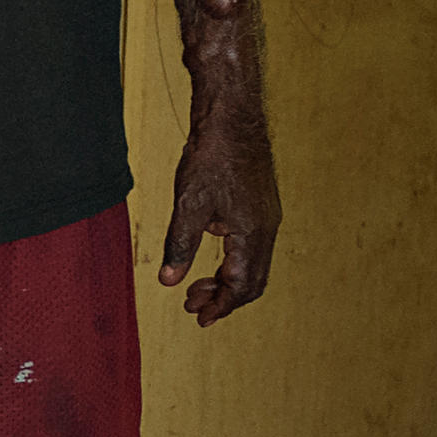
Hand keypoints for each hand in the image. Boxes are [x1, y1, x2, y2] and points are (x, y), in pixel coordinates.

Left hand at [158, 109, 277, 322]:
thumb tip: (169, 282)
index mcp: (252, 233)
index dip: (221, 306)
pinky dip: (232, 261)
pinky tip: (210, 256)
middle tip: (192, 306)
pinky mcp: (262, 206)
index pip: (243, 285)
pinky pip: (252, 246)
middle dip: (223, 298)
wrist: (232, 118)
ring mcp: (267, 216)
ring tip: (196, 286)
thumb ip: (180, 246)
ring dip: (226, 280)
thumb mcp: (189, 205)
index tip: (199, 318)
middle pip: (252, 280)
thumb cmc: (212, 157)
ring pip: (253, 264)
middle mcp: (267, 228)